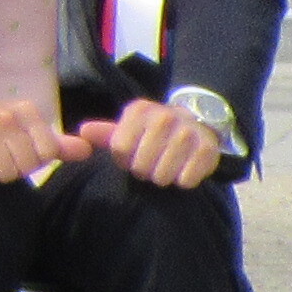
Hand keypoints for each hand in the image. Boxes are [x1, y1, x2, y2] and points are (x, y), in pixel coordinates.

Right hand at [0, 86, 68, 183]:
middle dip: (14, 167)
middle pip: (26, 166)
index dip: (35, 160)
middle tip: (0, 155)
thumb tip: (87, 151)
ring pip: (4, 173)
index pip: (48, 153)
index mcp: (26, 111)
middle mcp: (6, 117)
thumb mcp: (25, 127)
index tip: (19, 151)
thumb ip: (56, 143)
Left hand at [91, 95, 229, 189]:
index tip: (131, 156)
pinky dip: (182, 181)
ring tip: (165, 166)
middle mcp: (164, 116)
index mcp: (139, 110)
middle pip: (139, 165)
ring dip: (161, 177)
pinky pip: (186, 180)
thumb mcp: (129, 128)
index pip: (119, 149)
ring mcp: (188, 132)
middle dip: (142, 171)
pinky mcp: (208, 149)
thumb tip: (84, 132)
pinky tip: (183, 169)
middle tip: (150, 163)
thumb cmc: (154, 131)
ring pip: (161, 175)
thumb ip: (105, 133)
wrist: (196, 124)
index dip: (123, 160)